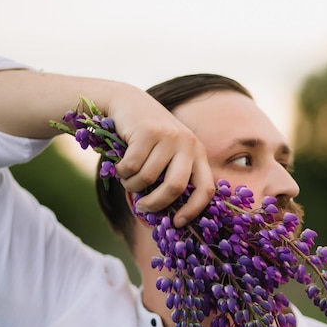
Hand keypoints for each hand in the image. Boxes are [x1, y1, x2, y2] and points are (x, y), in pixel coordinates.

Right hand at [108, 86, 214, 225]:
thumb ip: (168, 179)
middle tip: (142, 208)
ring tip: (127, 178)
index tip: (177, 223)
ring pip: (147, 178)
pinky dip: (122, 172)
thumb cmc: (145, 139)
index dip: (193, 210)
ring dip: (131, 185)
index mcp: (197, 152)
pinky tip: (120, 164)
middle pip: (175, 187)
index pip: (206, 187)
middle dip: (156, 203)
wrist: (125, 103)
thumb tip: (164, 218)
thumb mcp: (165, 156)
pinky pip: (131, 167)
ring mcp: (168, 136)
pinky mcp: (147, 131)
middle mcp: (187, 143)